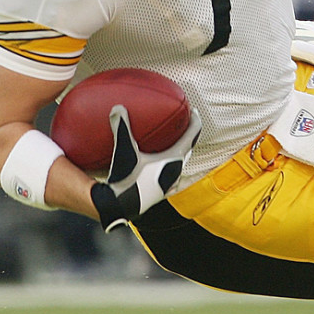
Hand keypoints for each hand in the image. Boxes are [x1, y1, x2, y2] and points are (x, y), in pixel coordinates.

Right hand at [95, 106, 200, 231]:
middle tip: (184, 123)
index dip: (195, 121)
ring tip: (175, 143)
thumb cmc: (126, 178)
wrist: (119, 207)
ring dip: (181, 152)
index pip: (191, 136)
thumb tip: (118, 107)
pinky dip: (172, 168)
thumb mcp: (124, 150)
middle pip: (188, 149)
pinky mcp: (161, 193)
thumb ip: (122, 127)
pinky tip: (165, 169)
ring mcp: (170, 184)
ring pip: (181, 164)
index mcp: (174, 159)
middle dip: (188, 135)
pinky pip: (173, 177)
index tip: (194, 111)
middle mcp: (176, 171)